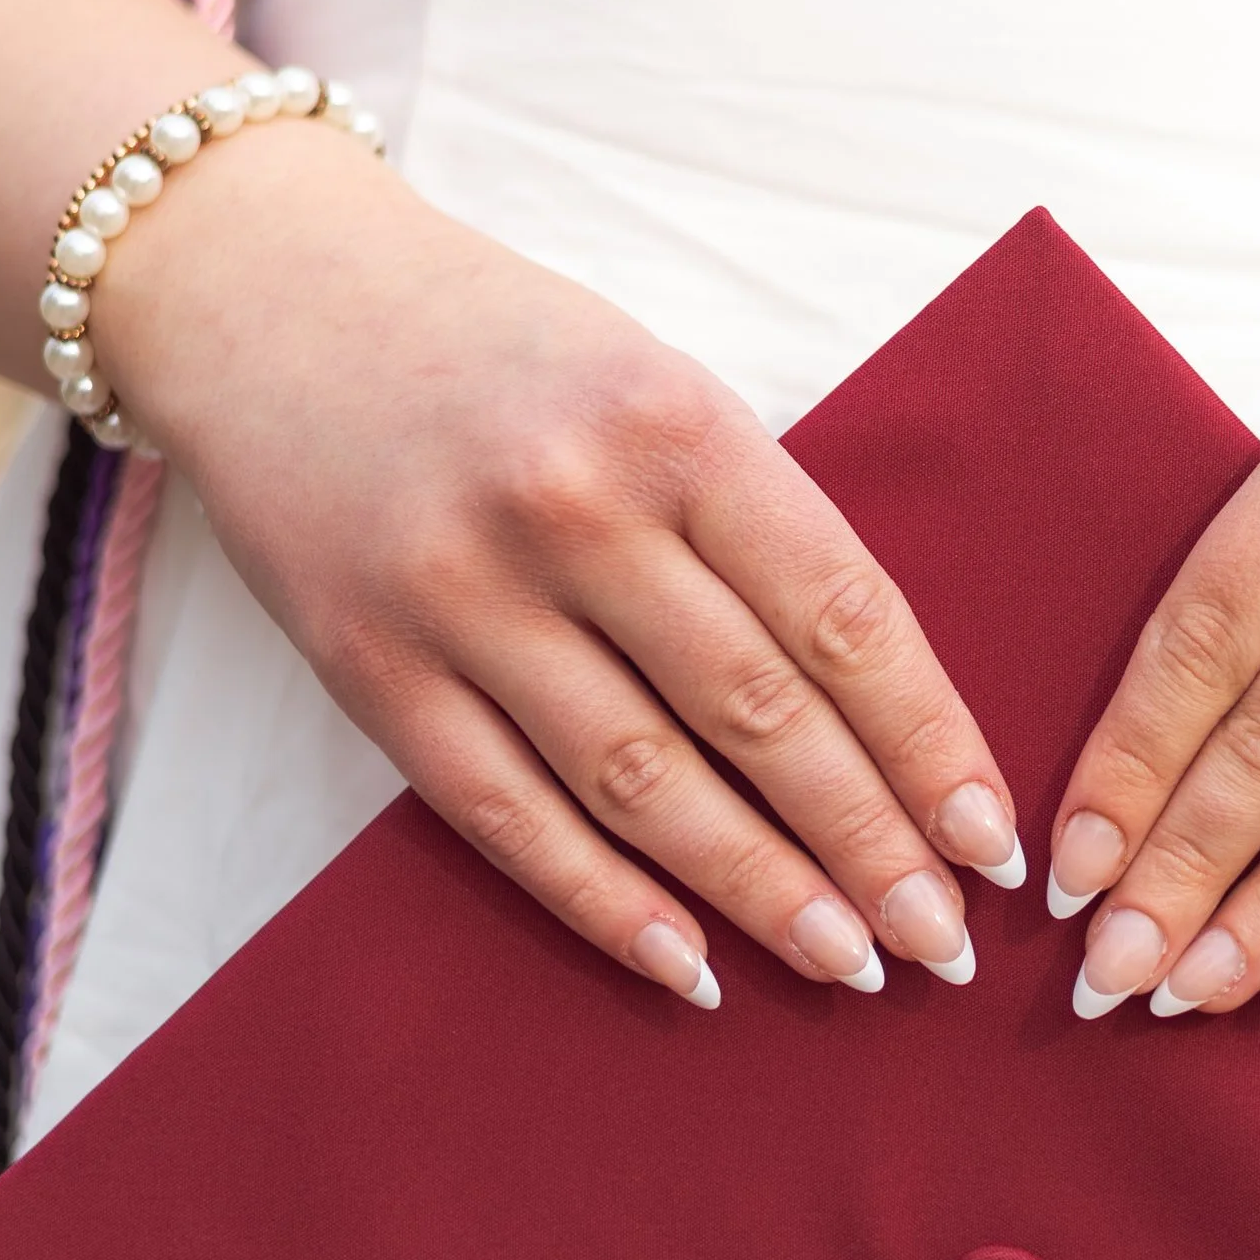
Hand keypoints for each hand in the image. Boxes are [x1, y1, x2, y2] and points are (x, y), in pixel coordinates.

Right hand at [95, 123, 1021, 1004]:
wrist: (268, 291)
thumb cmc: (498, 347)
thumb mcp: (650, 380)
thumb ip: (747, 518)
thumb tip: (877, 703)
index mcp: (674, 421)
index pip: (838, 612)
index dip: (928, 740)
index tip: (990, 836)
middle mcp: (573, 510)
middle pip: (757, 714)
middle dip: (869, 843)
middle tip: (942, 938)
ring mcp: (462, 595)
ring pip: (641, 782)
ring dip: (758, 891)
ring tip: (850, 966)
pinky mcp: (370, 666)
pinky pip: (507, 817)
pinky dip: (607, 904)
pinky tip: (692, 968)